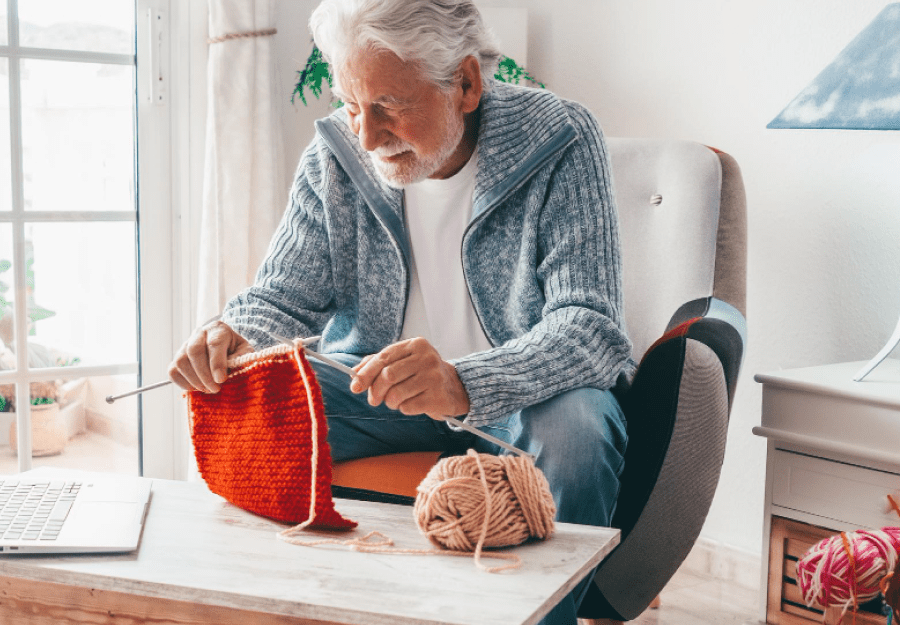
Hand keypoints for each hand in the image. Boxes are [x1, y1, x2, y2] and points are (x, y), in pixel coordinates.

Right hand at [168, 320, 252, 392]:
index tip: (221, 380)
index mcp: (218, 329)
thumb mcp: (245, 351)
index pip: (214, 344)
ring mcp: (185, 345)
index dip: (217, 363)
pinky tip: (197, 388)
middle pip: (194, 351)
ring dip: (195, 380)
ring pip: (181, 361)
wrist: (225, 349)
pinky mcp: (176, 358)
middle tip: (215, 389)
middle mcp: (199, 334)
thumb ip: (242, 357)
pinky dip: (183, 383)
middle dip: (205, 374)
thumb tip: (233, 367)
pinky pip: (173, 371)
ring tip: (208, 389)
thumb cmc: (236, 350)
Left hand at [350, 337, 469, 419]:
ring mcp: (433, 376)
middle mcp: (426, 357)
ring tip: (397, 400)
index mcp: (415, 345)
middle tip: (374, 399)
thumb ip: (379, 363)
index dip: (366, 373)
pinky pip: (408, 407)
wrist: (455, 388)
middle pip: (388, 376)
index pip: (383, 357)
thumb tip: (355, 372)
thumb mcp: (403, 362)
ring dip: (390, 402)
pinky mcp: (437, 396)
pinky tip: (413, 403)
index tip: (355, 386)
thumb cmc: (423, 374)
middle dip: (376, 391)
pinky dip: (404, 408)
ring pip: (396, 394)